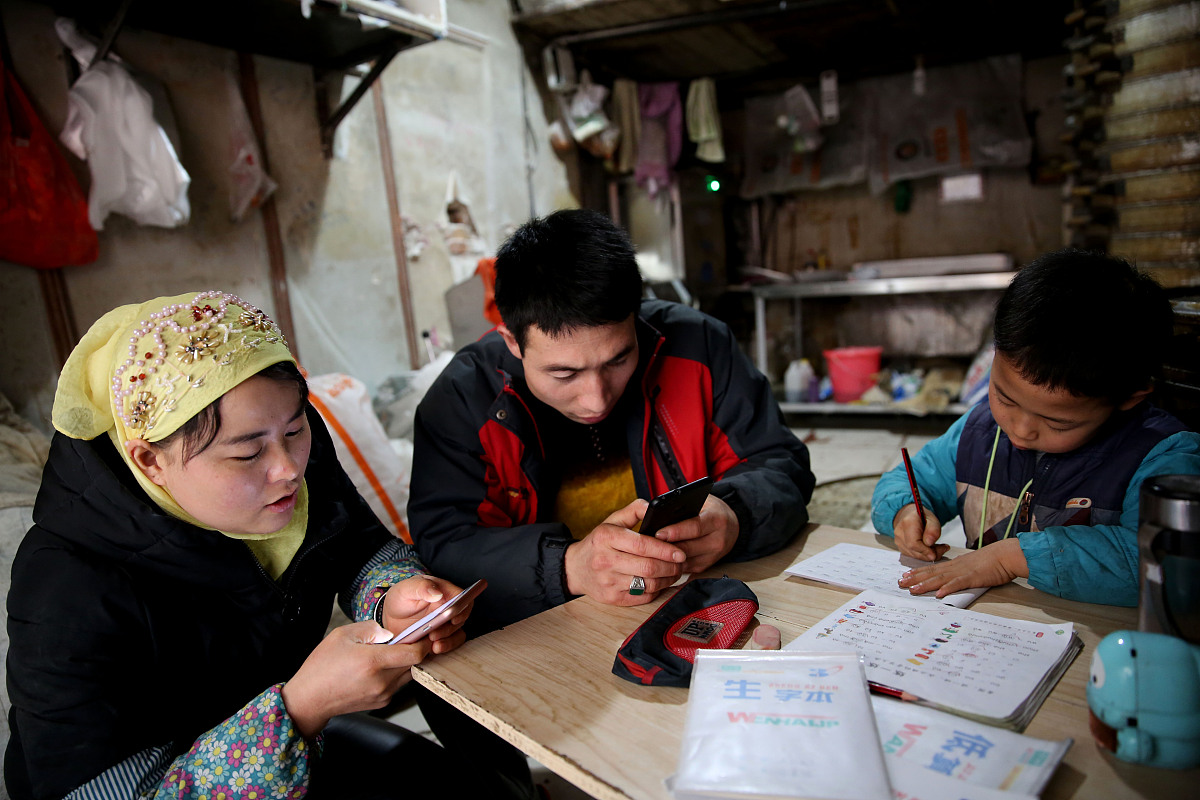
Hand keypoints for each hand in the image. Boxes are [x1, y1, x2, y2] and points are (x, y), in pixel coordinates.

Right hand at [281, 620, 428, 738]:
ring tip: (389, 653)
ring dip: (405, 663)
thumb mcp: (342, 635)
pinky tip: (380, 667)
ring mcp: (383, 694)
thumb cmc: (321, 667)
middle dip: (415, 650)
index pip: (415, 654)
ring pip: (408, 674)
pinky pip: (398, 684)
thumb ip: (371, 629)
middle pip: (415, 664)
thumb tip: (390, 633)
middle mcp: (382, 681)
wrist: (309, 700)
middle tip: (407, 639)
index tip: (423, 633)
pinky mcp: (381, 702)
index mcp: (373, 662)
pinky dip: (395, 674)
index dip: (423, 642)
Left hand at [380, 576, 470, 653]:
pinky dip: (445, 646)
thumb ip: (421, 587)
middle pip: (460, 617)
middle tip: (434, 633)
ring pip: (457, 632)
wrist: (391, 618)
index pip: (461, 596)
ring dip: (448, 639)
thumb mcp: (405, 589)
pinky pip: (451, 642)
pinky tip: (434, 648)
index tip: (453, 617)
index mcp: (442, 591)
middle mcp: (448, 607)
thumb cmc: (400, 599)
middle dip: (450, 628)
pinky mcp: (442, 635)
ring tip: (433, 644)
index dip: (462, 607)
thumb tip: (437, 593)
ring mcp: (446, 622)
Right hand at [563, 498, 685, 604]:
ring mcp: (608, 582)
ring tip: (674, 572)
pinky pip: (642, 597)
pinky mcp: (612, 598)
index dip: (665, 550)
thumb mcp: (611, 521)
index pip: (642, 545)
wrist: (576, 568)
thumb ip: (634, 511)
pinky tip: (660, 582)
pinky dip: (657, 590)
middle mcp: (606, 561)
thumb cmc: (599, 543)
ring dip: (667, 579)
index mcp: (606, 538)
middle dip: (671, 566)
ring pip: (648, 584)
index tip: (679, 552)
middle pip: (648, 567)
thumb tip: (653, 507)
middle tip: (681, 563)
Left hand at [651, 494, 739, 574]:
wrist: (732, 526)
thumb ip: (684, 508)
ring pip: (685, 561)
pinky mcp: (706, 566)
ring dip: (667, 559)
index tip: (658, 532)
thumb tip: (659, 516)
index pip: (694, 527)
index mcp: (717, 520)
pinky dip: (671, 566)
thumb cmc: (711, 510)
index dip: (675, 531)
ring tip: (649, 554)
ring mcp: (713, 556)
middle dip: (666, 548)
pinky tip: (659, 561)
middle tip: (647, 546)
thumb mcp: (702, 502)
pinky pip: (686, 568)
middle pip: (688, 547)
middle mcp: (718, 540)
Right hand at [892, 503, 946, 561]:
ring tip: (938, 547)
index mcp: (907, 523)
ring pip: (914, 555)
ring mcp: (898, 541)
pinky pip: (912, 556)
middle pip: (914, 551)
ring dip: (927, 555)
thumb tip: (929, 542)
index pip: (914, 543)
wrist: (908, 515)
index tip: (936, 554)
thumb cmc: (921, 517)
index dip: (925, 551)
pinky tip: (929, 549)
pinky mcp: (900, 547)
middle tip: (943, 549)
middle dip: (930, 554)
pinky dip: (923, 555)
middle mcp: (899, 533)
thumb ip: (933, 529)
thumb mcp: (932, 519)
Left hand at [897, 538, 1028, 598]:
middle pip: (931, 573)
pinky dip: (947, 589)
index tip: (905, 576)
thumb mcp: (972, 565)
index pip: (932, 568)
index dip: (917, 573)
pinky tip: (938, 594)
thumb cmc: (992, 561)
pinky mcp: (973, 578)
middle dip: (914, 579)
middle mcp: (955, 567)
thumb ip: (962, 571)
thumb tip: (954, 577)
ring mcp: (963, 572)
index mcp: (955, 564)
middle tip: (900, 583)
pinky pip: (958, 584)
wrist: (1006, 555)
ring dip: (925, 585)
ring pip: (940, 579)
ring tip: (912, 590)